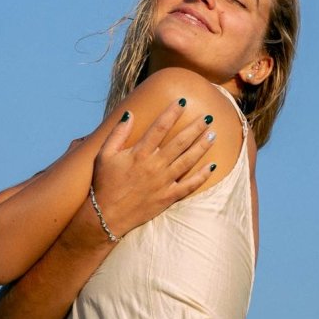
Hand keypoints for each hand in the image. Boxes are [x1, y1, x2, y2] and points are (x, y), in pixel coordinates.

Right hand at [90, 99, 216, 236]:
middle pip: (180, 142)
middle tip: (208, 117)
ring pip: (188, 161)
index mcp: (139, 153)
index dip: (172, 113)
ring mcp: (163, 182)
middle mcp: (154, 165)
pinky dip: (202, 176)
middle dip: (195, 128)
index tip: (183, 101)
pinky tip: (212, 166)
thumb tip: (129, 114)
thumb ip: (118, 133)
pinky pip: (189, 185)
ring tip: (213, 134)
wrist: (106, 216)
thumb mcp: (104, 155)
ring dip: (202, 147)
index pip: (160, 127)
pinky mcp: (168, 197)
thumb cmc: (104, 184)